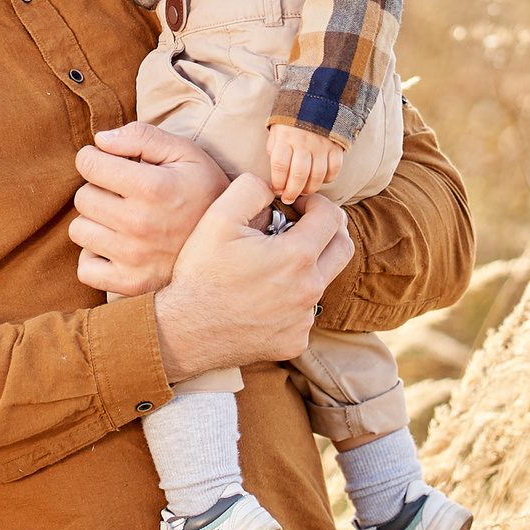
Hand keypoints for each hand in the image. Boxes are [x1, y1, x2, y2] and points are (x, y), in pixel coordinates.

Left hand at [71, 123, 228, 295]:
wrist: (234, 244)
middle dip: (98, 189)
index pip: (88, 163)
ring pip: (79, 230)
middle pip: (82, 197)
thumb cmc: (206, 191)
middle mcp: (139, 224)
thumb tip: (100, 140)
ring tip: (123, 219)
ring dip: (96, 222)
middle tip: (123, 194)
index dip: (95, 157)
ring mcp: (134, 258)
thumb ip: (143, 136)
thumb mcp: (186, 153)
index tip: (110, 163)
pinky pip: (86, 269)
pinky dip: (96, 258)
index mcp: (153, 187)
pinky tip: (118, 247)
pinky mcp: (131, 284)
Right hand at [153, 178, 351, 377]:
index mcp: (297, 257)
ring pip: (322, 282)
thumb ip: (251, 189)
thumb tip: (274, 187)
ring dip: (306, 267)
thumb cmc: (201, 273)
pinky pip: (303, 314)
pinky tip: (262, 299)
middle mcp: (309, 290)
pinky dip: (290, 301)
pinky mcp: (295, 341)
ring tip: (272, 265)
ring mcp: (303, 320)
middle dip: (328, 230)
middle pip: (343, 249)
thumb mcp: (217, 218)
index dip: (316, 203)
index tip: (296, 206)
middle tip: (302, 226)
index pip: (332, 217)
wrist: (185, 331)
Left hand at [266, 122, 343, 203]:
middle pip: (299, 175)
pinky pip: (334, 169)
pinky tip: (320, 180)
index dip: (278, 183)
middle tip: (288, 199)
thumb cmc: (291, 121)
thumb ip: (275, 151)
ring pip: (317, 175)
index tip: (276, 190)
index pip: (280, 166)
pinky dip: (328, 179)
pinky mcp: (336, 146)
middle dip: (292, 192)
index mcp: (285, 138)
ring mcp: (321, 145)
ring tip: (303, 192)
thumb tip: (277, 176)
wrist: (316, 100)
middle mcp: (303, 142)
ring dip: (309, 189)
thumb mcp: (276, 131)